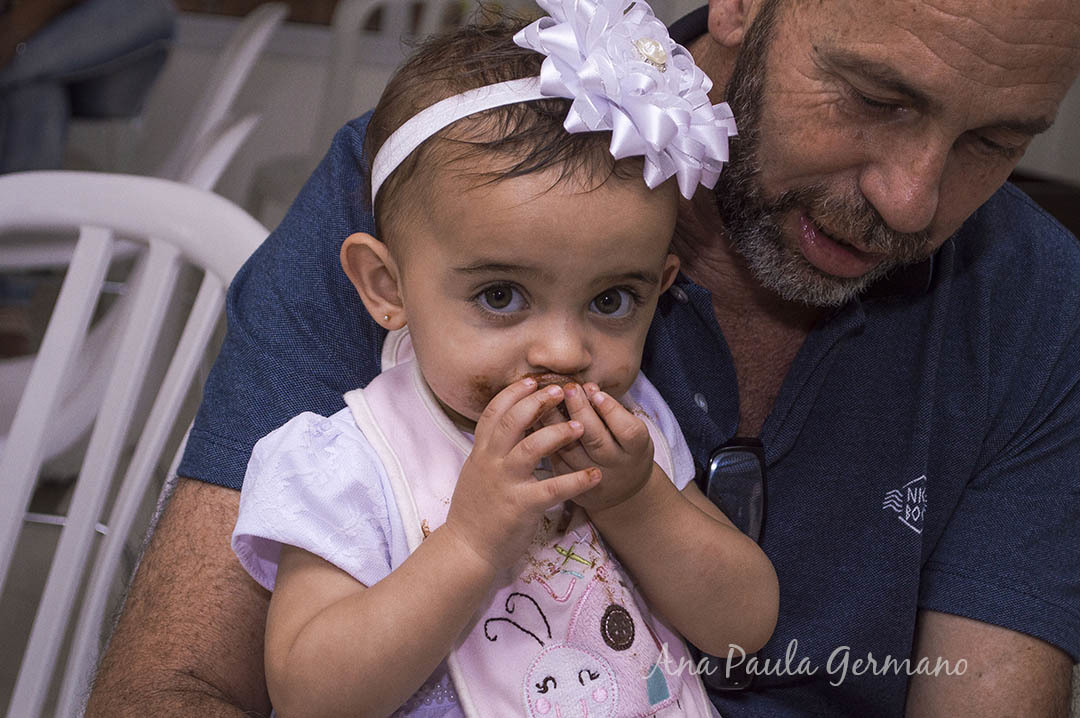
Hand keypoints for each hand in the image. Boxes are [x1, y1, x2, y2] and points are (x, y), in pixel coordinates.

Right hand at [444, 379, 600, 572]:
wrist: (467, 549)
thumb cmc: (476, 511)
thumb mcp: (476, 472)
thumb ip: (491, 450)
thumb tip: (508, 428)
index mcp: (480, 453)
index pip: (494, 413)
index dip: (513, 393)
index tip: (532, 380)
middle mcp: (491, 462)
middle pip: (512, 421)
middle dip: (537, 402)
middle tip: (560, 390)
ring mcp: (505, 483)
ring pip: (531, 447)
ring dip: (558, 433)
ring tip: (581, 425)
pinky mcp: (521, 506)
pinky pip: (553, 488)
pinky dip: (576, 480)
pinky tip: (595, 475)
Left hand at [543, 382, 654, 512]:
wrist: (622, 490)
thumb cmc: (626, 449)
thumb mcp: (631, 431)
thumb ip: (614, 412)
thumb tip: (587, 387)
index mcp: (637, 450)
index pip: (627, 430)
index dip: (611, 410)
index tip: (594, 390)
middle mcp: (616, 466)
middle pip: (596, 439)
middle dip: (580, 410)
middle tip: (568, 387)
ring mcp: (592, 479)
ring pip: (570, 449)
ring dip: (555, 422)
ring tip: (547, 398)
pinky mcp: (571, 487)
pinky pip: (554, 458)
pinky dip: (543, 437)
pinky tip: (537, 418)